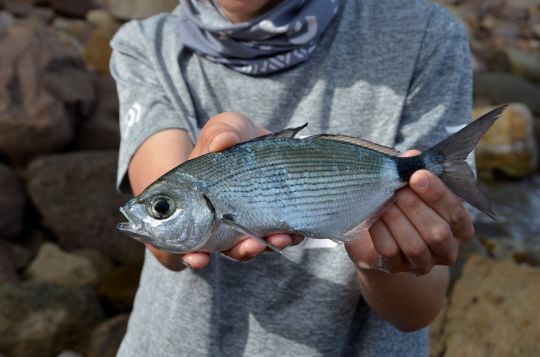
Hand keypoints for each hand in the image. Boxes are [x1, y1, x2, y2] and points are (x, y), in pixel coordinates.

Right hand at [151, 112, 301, 270]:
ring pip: (254, 245)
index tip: (197, 258)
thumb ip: (218, 133)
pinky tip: (294, 232)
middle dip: (237, 251)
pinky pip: (279, 236)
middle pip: (225, 248)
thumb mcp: (223, 128)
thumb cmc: (231, 136)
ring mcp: (248, 222)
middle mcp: (220, 220)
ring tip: (279, 239)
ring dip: (266, 247)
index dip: (190, 253)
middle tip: (248, 247)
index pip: (188, 238)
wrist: (263, 140)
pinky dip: (287, 238)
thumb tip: (222, 142)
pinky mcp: (273, 220)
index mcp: (198, 205)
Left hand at [345, 150, 473, 274]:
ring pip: (415, 246)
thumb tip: (413, 156)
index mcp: (459, 227)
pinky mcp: (397, 268)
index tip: (417, 176)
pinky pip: (390, 251)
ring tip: (385, 200)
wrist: (376, 238)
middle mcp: (446, 249)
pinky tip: (374, 216)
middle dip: (414, 207)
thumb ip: (414, 172)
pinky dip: (380, 231)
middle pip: (437, 232)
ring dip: (397, 219)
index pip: (456, 212)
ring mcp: (423, 263)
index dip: (437, 194)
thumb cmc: (402, 205)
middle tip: (396, 188)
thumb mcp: (411, 187)